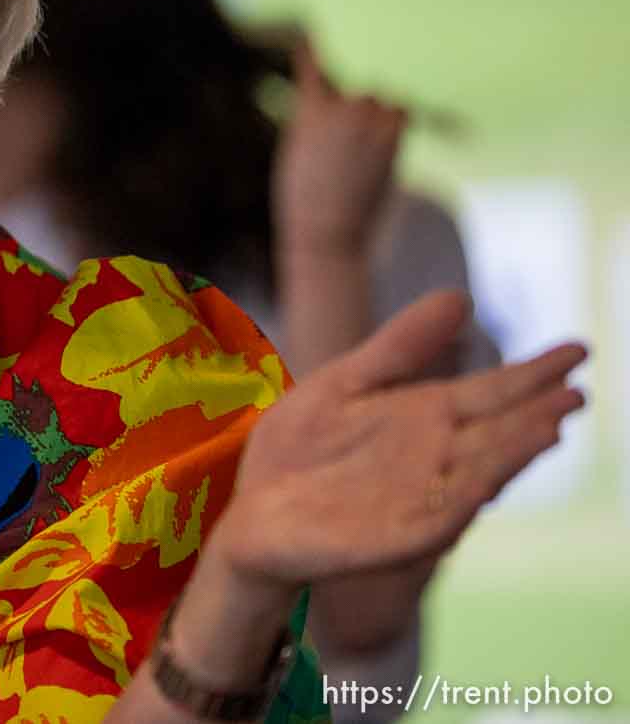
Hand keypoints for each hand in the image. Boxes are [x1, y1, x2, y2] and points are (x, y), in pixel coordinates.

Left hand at [216, 291, 584, 590]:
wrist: (253, 514)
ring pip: (479, 471)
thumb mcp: (345, 384)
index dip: (532, 373)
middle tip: (577, 389)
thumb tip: (461, 295)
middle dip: (536, 412)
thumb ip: (400, 347)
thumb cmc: (300, 452)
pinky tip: (490, 478)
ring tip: (550, 424)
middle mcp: (435, 456)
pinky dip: (467, 496)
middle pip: (496, 430)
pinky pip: (442, 514)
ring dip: (513, 452)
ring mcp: (422, 496)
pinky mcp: (399, 535)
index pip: (490, 391)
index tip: (577, 350)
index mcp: (424, 416)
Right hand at [274, 42, 406, 259]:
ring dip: (380, 121)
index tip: (306, 37)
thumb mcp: (297, 151)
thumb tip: (336, 112)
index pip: (311, 70)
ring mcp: (367, 118)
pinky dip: (398, 124)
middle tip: (351, 151)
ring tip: (366, 157)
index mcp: (308, 110)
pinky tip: (391, 140)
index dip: (310, 53)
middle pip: (359, 96)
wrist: (326, 228)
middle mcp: (339, 106)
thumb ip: (314, 123)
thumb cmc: (304, 200)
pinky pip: (402, 115)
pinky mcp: (392, 134)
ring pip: (384, 105)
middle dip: (358, 115)